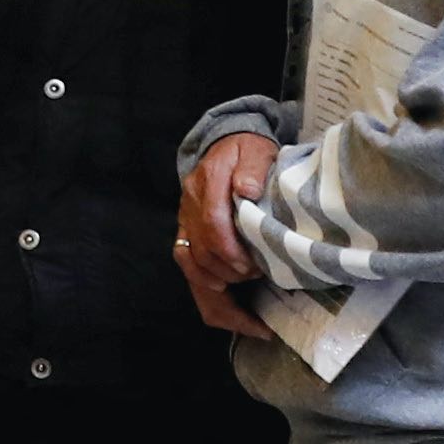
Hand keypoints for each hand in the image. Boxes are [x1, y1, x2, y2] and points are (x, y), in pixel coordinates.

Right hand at [175, 130, 277, 333]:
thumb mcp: (256, 151)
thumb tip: (247, 189)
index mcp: (208, 180)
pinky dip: (205, 285)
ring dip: (219, 282)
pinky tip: (226, 297)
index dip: (231, 248)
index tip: (253, 264)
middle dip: (230, 270)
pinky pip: (187, 265)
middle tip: (258, 275)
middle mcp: (190, 203)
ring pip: (191, 262)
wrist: (227, 146)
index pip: (212, 220)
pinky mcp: (186, 234)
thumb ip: (252, 168)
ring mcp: (185, 220)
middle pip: (202, 248)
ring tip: (248, 287)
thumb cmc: (247, 152)